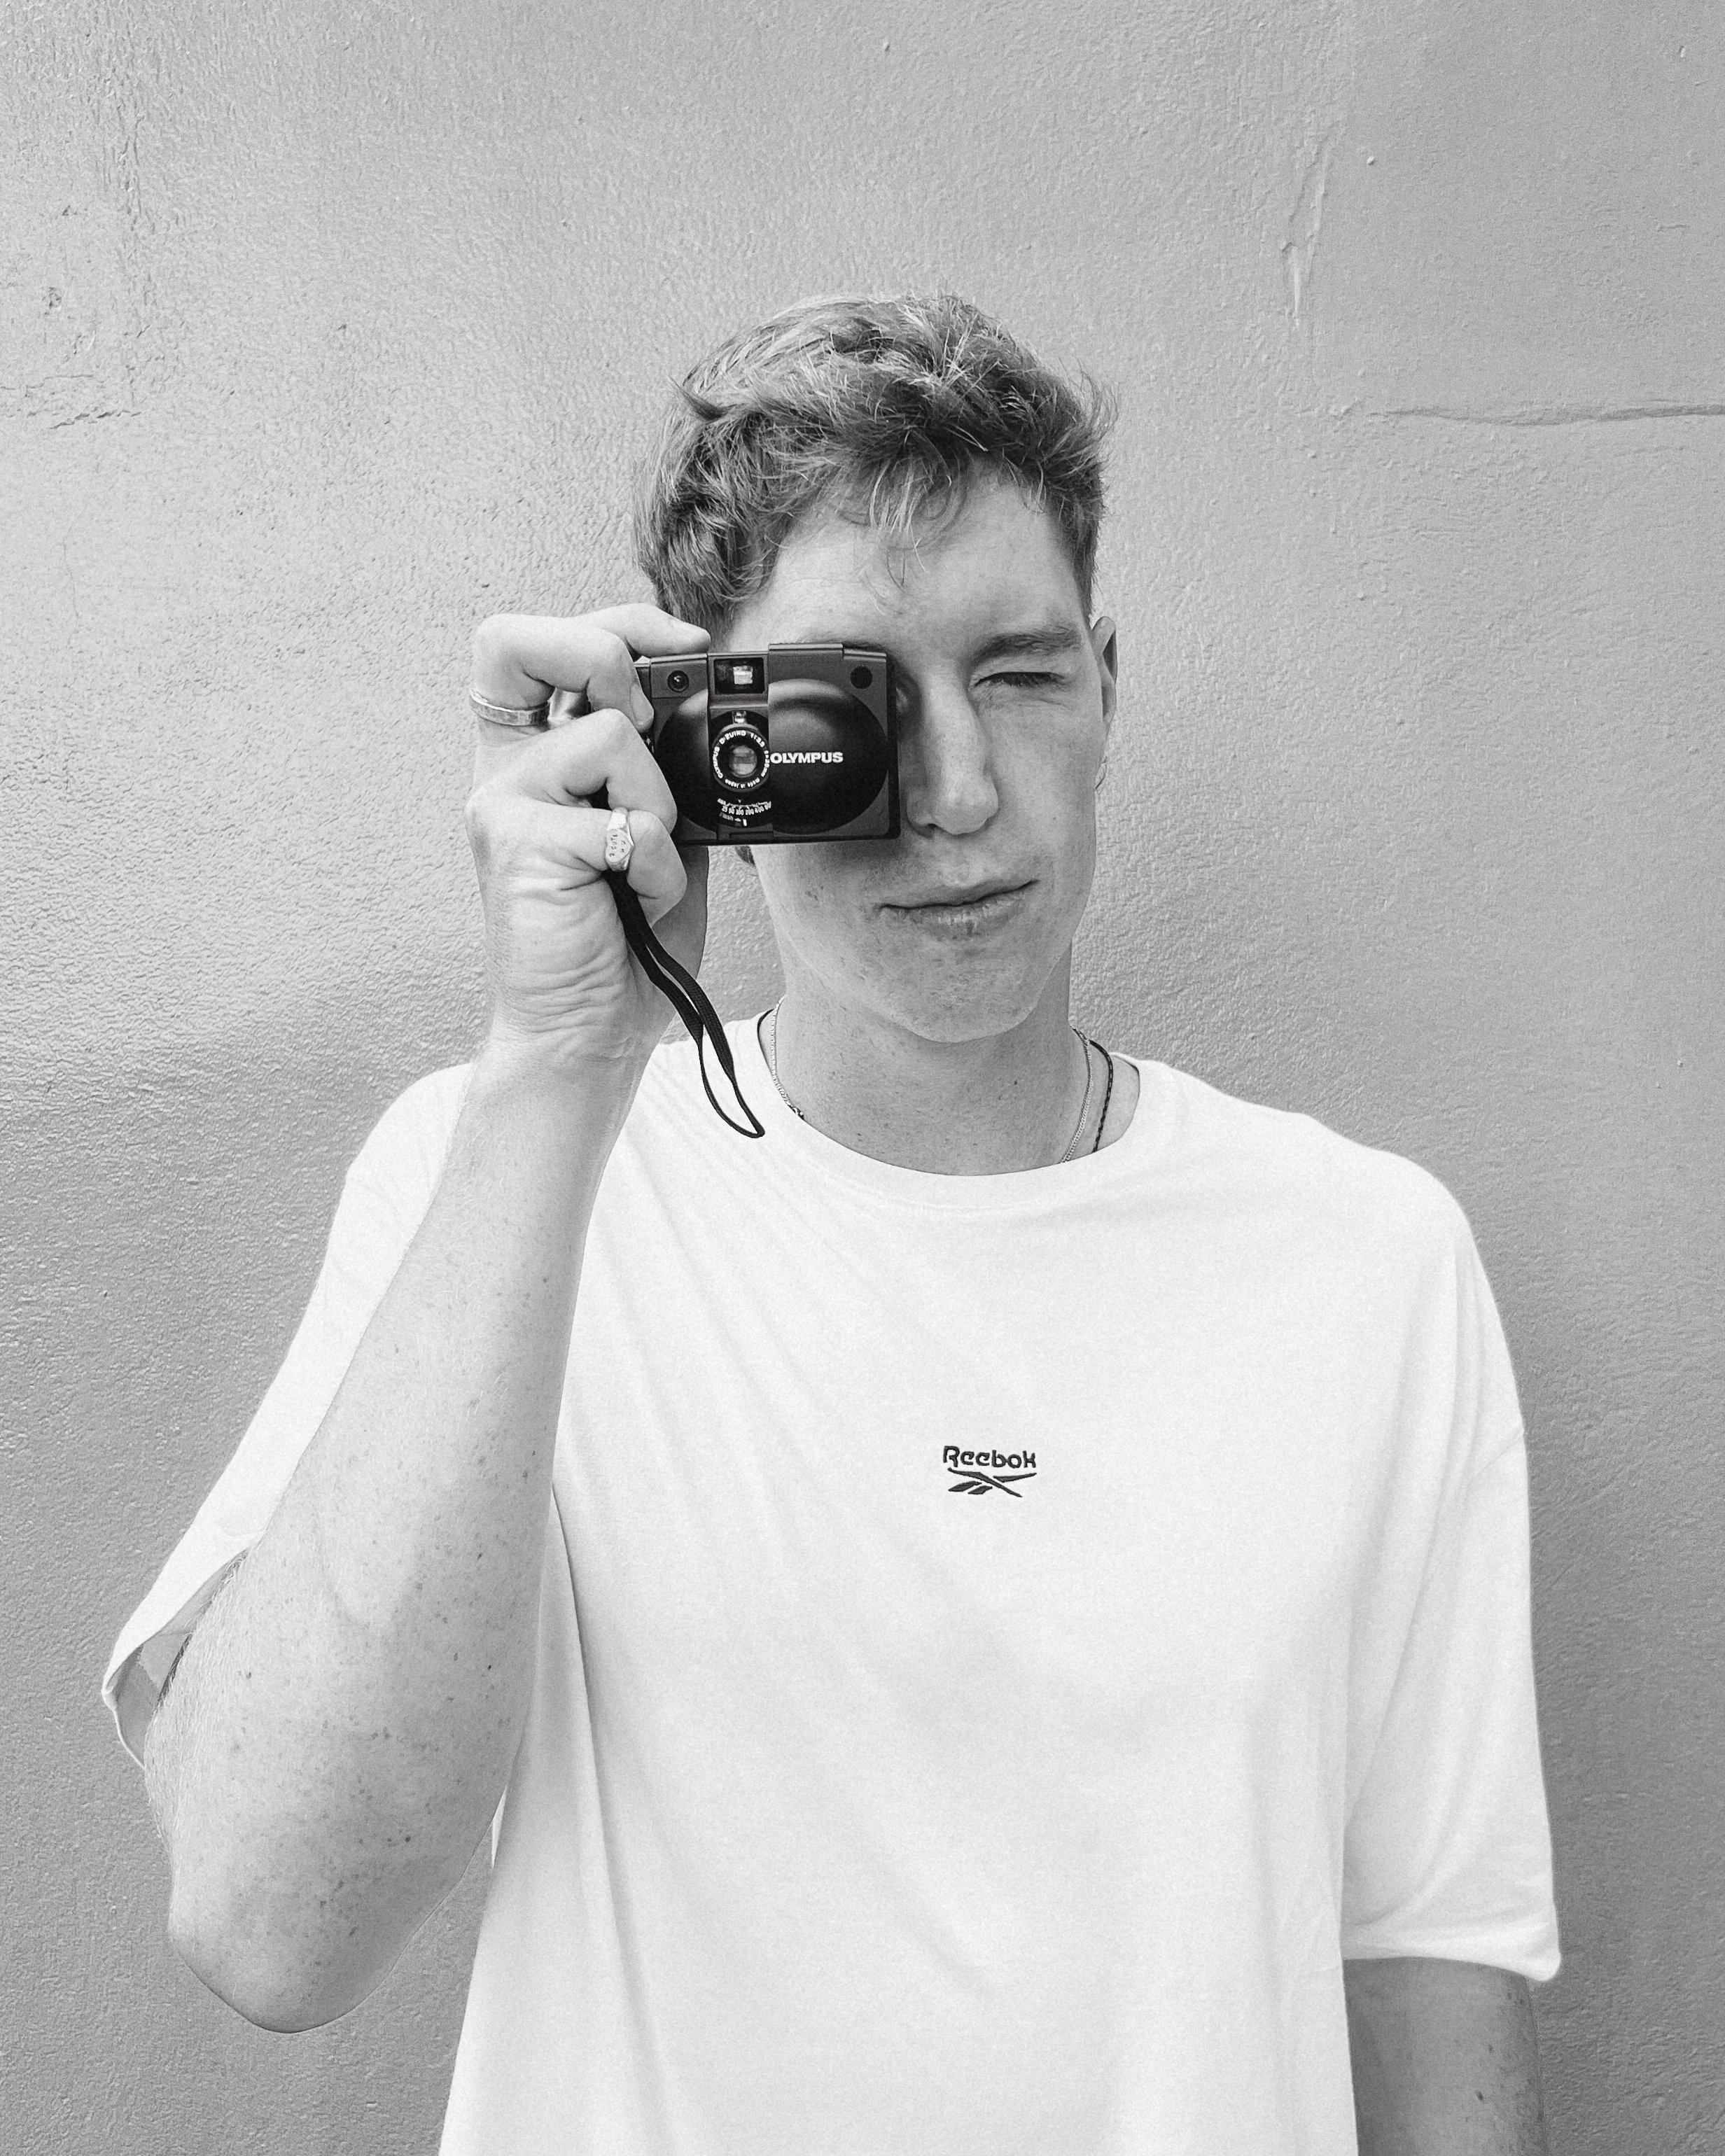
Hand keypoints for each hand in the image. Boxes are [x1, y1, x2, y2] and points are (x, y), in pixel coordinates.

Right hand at [465, 607, 710, 1070]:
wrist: (591, 1029)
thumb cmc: (622, 936)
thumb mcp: (654, 827)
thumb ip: (658, 762)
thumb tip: (701, 701)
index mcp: (533, 753)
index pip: (539, 640)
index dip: (614, 622)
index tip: (684, 649)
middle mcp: (505, 768)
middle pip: (517, 638)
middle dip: (605, 656)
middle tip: (648, 723)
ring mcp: (502, 803)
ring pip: (610, 733)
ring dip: (659, 802)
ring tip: (642, 864)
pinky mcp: (517, 845)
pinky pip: (626, 818)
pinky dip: (657, 865)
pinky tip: (636, 901)